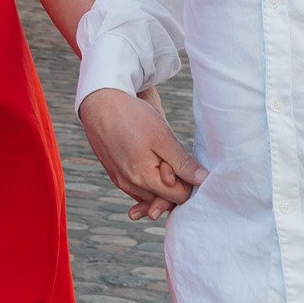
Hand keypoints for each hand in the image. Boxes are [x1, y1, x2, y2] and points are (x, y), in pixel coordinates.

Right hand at [79, 90, 206, 221]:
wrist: (100, 103)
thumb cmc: (133, 117)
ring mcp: (121, 181)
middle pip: (163, 199)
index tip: (187, 163)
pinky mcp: (115, 174)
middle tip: (173, 158)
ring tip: (161, 157)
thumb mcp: (163, 138)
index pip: (178, 197)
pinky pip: (137, 188)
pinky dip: (147, 181)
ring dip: (160, 183)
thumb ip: (182, 163)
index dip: (189, 182)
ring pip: (150, 194)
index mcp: (144, 179)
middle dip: (174, 184)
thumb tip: (203, 180)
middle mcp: (130, 186)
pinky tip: (150, 164)